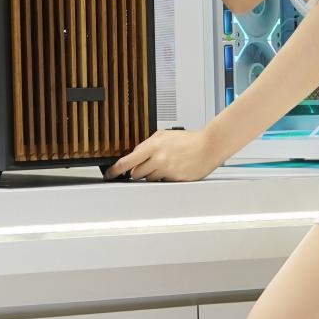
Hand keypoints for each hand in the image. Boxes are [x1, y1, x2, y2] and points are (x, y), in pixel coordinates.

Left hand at [106, 127, 221, 182]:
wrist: (209, 146)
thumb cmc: (189, 140)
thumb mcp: (164, 135)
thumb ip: (147, 145)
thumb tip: (135, 154)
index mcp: (153, 146)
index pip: (127, 161)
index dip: (116, 170)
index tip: (109, 174)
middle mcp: (158, 160)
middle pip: (136, 173)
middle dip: (137, 171)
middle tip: (147, 165)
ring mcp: (167, 171)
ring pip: (149, 179)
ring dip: (151, 174)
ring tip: (164, 164)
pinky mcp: (175, 180)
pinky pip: (162, 183)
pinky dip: (164, 178)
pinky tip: (173, 168)